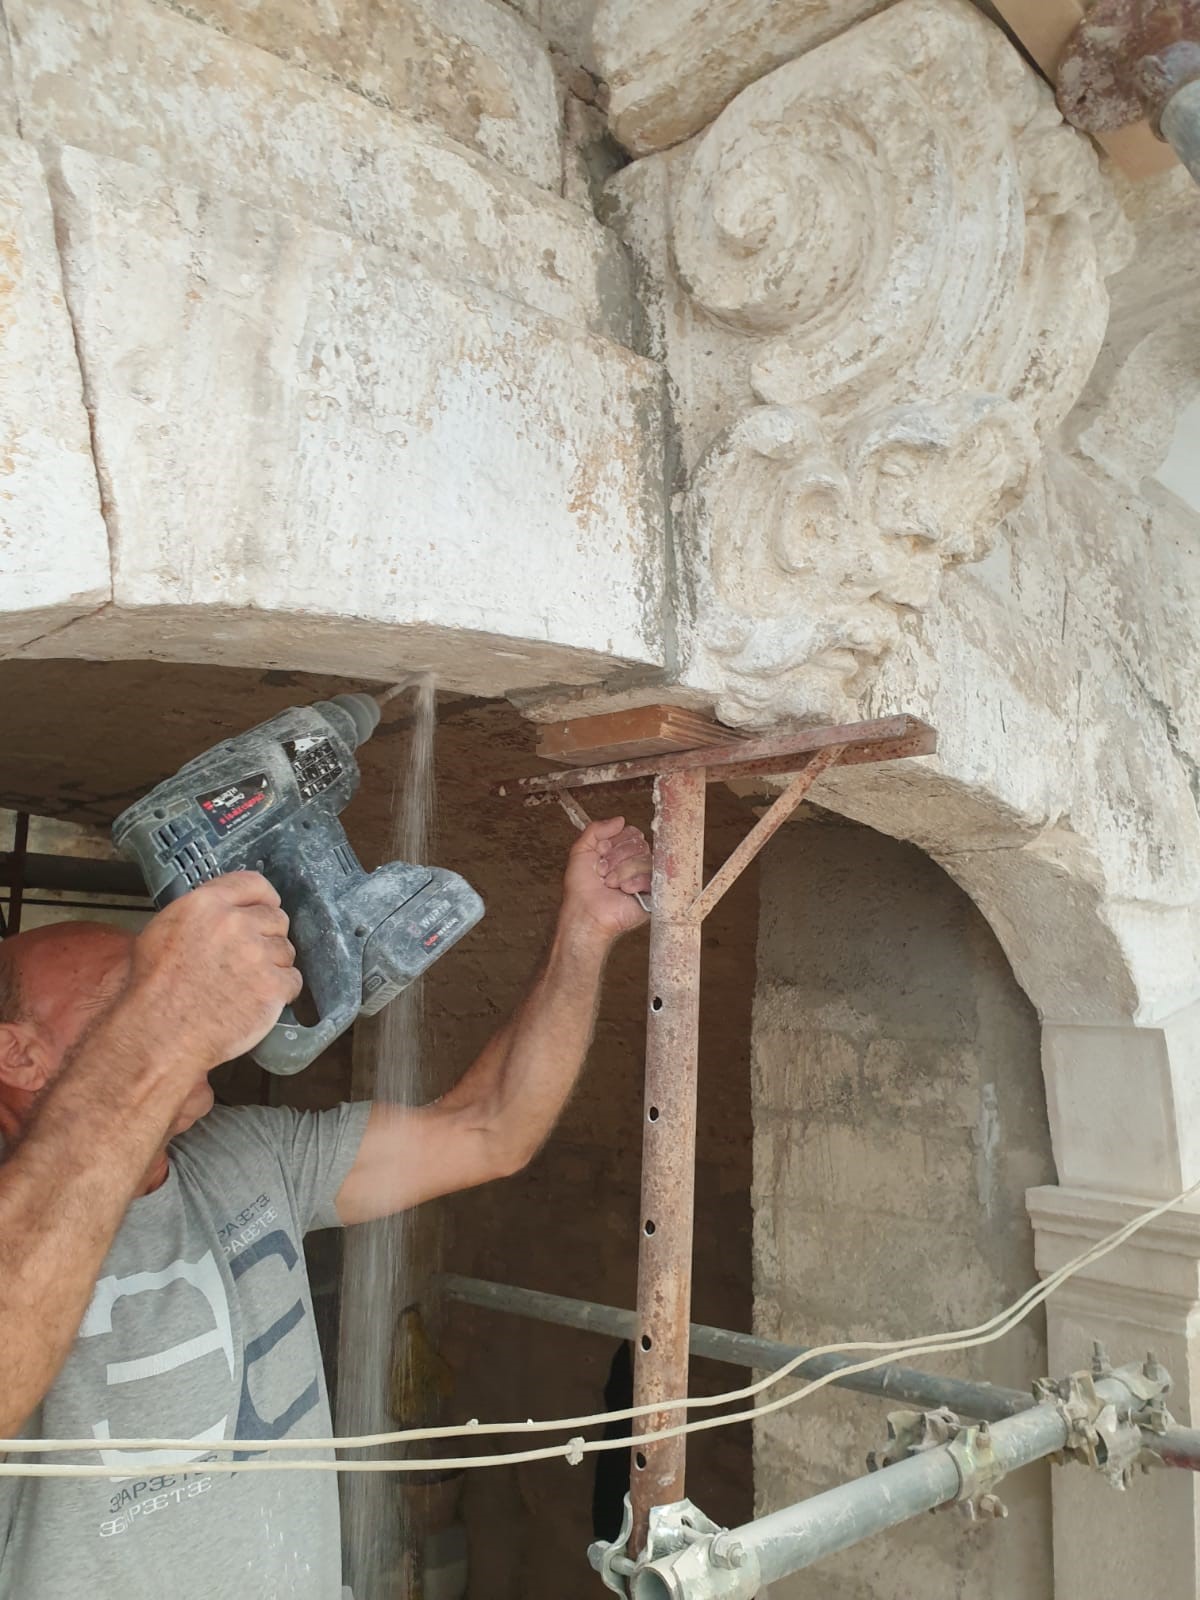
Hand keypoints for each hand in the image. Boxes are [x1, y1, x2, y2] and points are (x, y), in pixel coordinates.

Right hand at [124, 873, 302, 1065]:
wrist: (159, 1036)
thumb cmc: (153, 991)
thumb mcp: (163, 932)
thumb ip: (201, 914)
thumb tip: (225, 911)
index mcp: (205, 905)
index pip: (253, 883)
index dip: (263, 898)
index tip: (265, 909)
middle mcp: (235, 923)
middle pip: (276, 918)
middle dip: (267, 937)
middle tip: (248, 960)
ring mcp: (258, 954)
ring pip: (286, 950)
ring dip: (273, 967)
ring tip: (245, 986)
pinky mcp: (273, 986)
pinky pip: (293, 981)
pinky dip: (280, 993)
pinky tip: (255, 1002)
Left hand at [561, 817, 651, 941]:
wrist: (586, 912)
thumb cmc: (581, 888)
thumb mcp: (581, 850)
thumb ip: (596, 829)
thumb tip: (620, 819)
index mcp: (619, 851)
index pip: (631, 832)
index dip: (615, 842)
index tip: (600, 853)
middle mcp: (634, 862)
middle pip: (639, 843)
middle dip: (616, 858)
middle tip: (603, 872)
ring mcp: (644, 877)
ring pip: (645, 859)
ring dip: (622, 872)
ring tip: (611, 884)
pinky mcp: (652, 893)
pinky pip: (652, 876)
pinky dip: (634, 882)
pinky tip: (625, 891)